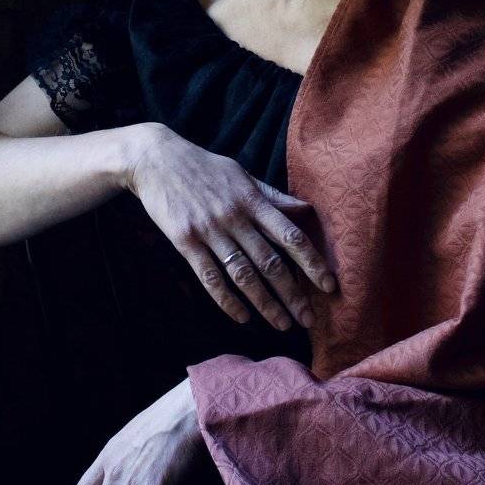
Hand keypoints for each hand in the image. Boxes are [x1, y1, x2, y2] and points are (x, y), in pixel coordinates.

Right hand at [123, 122, 335, 329]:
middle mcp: (234, 216)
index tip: (328, 284)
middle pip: (270, 262)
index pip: (290, 235)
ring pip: (243, 275)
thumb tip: (304, 209)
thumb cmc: (204, 167)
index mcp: (252, 200)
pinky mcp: (185, 241)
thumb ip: (272, 195)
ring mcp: (209, 230)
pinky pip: (210, 277)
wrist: (156, 159)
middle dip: (293, 294)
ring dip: (265, 303)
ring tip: (282, 324)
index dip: (312, 262)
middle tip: (308, 319)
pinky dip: (227, 300)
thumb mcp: (242, 174)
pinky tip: (242, 317)